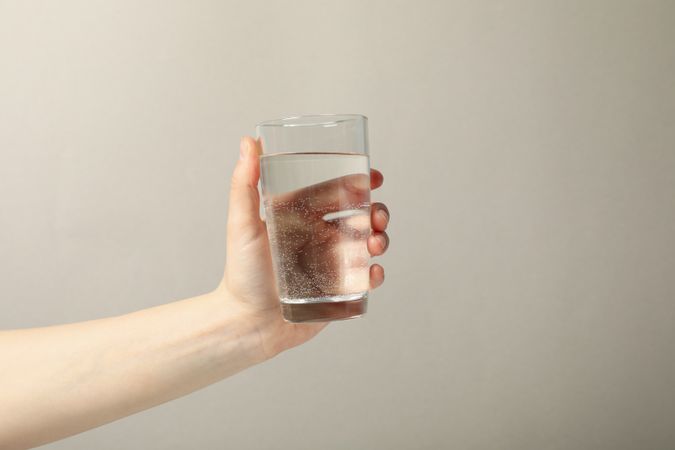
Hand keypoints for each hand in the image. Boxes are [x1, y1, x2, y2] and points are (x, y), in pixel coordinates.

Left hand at [216, 137, 389, 358]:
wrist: (247, 323)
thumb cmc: (241, 273)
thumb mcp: (242, 224)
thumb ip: (244, 184)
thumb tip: (248, 141)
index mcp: (301, 218)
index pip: (335, 193)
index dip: (358, 183)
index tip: (375, 176)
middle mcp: (319, 238)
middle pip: (358, 217)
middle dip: (376, 213)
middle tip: (378, 217)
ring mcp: (331, 264)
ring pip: (367, 245)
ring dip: (380, 239)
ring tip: (375, 244)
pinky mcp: (338, 290)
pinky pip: (365, 278)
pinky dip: (375, 273)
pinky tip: (373, 272)